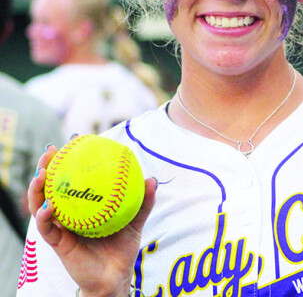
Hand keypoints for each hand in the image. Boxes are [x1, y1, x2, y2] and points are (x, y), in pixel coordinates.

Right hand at [28, 142, 156, 296]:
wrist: (115, 276)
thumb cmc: (122, 246)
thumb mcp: (135, 220)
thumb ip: (143, 202)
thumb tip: (151, 179)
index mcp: (84, 204)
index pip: (74, 177)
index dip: (71, 159)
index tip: (74, 139)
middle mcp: (69, 212)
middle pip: (52, 185)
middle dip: (47, 166)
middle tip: (51, 150)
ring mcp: (61, 227)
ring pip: (41, 204)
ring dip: (38, 188)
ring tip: (41, 173)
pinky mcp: (58, 243)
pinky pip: (48, 228)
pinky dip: (46, 217)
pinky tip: (49, 207)